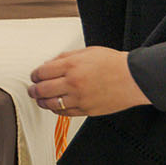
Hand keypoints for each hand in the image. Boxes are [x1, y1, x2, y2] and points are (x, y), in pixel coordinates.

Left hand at [27, 47, 150, 117]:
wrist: (133, 78)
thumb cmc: (113, 63)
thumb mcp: (87, 52)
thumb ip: (65, 57)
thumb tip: (49, 64)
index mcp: (72, 65)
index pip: (42, 72)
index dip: (34, 75)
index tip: (34, 76)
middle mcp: (73, 83)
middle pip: (42, 89)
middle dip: (33, 90)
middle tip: (32, 89)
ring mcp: (79, 98)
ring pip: (51, 104)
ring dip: (42, 101)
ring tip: (40, 99)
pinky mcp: (86, 110)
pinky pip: (64, 113)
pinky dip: (56, 109)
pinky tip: (55, 105)